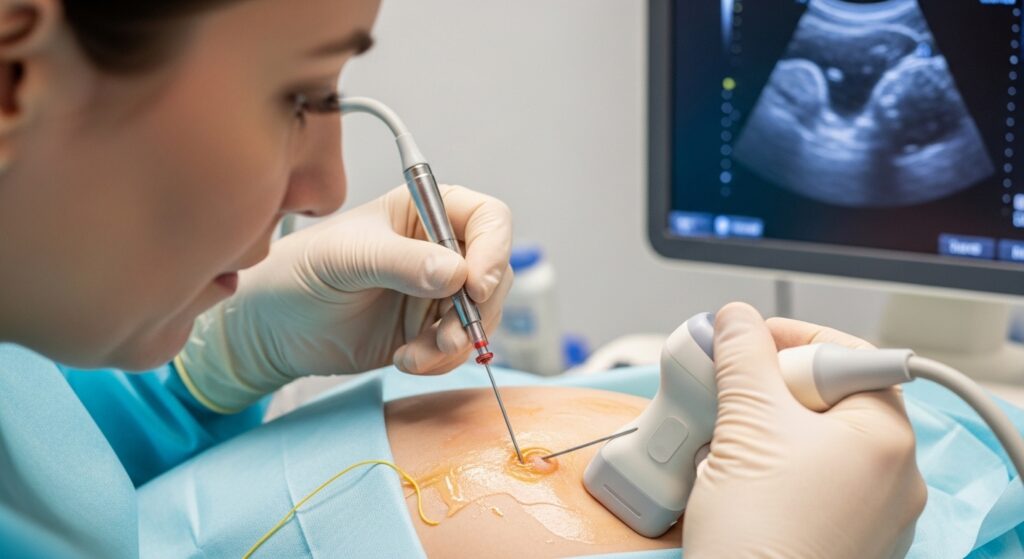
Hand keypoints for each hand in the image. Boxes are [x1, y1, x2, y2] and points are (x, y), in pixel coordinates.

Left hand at [176, 184, 512, 412]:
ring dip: (458, 343)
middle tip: (445, 338)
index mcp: (426, 210)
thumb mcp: (346, 259)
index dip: (494, 251)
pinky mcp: (431, 329)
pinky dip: (442, 361)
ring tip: (415, 355)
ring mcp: (440, 291)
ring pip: (483, 316)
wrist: (275, 328)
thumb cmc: (301, 271)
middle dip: (477, 311)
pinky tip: (405, 360)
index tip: (475, 287)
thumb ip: (400, 263)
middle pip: (496, 274)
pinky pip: (461, 348)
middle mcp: (442, 247)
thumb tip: (458, 274)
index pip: (488, 219)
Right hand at [682, 303, 926, 558]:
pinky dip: (776, 466)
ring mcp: (875, 515)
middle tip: (729, 389)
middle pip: (831, 398)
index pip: (847, 355)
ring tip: (727, 435)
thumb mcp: (745, 422)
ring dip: (768, 425)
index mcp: (887, 438)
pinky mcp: (847, 541)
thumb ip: (743, 356)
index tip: (747, 339)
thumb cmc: (760, 532)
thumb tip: (737, 318)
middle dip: (772, 386)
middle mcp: (895, 477)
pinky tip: (740, 475)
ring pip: (819, 440)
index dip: (792, 338)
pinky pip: (815, 481)